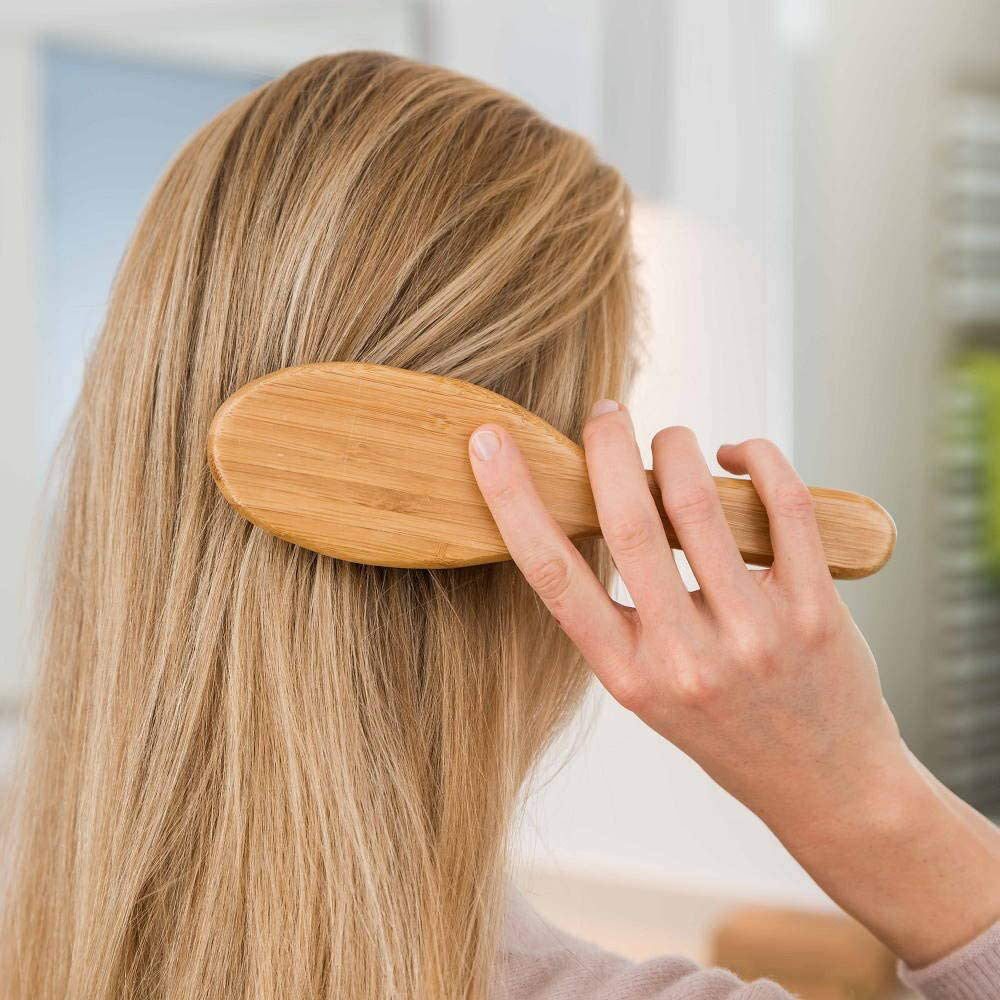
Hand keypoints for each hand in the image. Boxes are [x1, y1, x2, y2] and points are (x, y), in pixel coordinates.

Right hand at [469, 399, 999, 967]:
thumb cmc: (727, 729)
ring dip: (677, 445)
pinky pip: (783, 506)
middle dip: (606, 445)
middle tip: (605, 411)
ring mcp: (754, 635)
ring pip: (699, 503)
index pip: (552, 573)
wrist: (827, 787)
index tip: (489, 441)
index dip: (512, 499)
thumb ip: (621, 615)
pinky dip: (757, 460)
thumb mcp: (650, 688)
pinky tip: (739, 456)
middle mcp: (684, 658)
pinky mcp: (816, 611)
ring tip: (672, 437)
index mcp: (627, 676)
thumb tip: (605, 506)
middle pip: (627, 521)